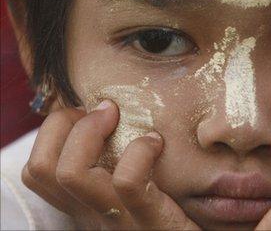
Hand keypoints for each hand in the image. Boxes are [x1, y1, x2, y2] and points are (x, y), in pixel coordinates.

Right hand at [22, 100, 198, 229]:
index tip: (85, 113)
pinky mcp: (152, 224)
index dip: (51, 132)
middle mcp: (93, 216)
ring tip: (116, 116)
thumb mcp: (139, 195)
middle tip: (101, 110)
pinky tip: (156, 142)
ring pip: (71, 173)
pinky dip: (139, 150)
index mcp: (87, 207)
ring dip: (89, 129)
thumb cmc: (174, 218)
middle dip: (60, 122)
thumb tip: (117, 124)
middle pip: (40, 169)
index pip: (37, 172)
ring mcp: (119, 222)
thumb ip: (122, 170)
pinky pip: (127, 182)